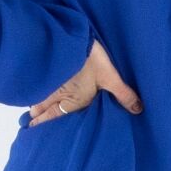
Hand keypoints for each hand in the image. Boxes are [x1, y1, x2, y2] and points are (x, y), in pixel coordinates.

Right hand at [27, 39, 143, 125]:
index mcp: (72, 101)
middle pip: (40, 111)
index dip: (42, 125)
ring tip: (33, 111)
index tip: (35, 132)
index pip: (52, 118)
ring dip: (34, 105)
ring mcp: (47, 83)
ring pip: (35, 99)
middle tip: (33, 126)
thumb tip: (138, 110)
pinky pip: (34, 87)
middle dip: (37, 118)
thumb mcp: (110, 77)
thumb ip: (123, 94)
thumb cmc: (92, 60)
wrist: (72, 37)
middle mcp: (56, 95)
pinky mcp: (44, 71)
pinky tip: (33, 90)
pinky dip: (32, 91)